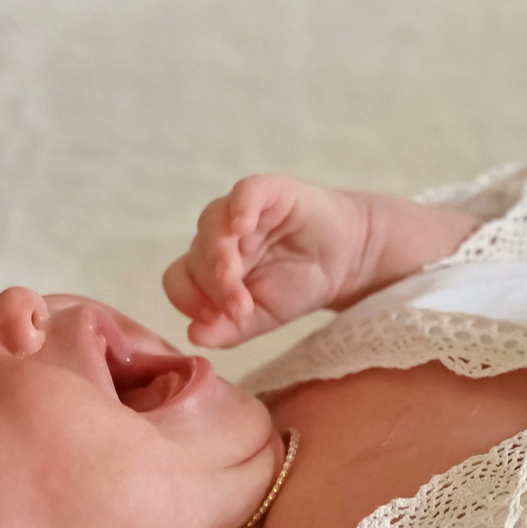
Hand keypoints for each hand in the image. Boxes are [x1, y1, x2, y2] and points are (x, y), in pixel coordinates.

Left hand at [164, 175, 370, 346]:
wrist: (346, 260)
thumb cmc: (299, 285)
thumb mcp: (265, 317)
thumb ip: (230, 329)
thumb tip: (195, 336)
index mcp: (209, 268)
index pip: (180, 281)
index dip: (188, 300)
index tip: (210, 320)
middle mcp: (217, 238)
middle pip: (196, 256)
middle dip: (213, 285)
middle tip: (239, 308)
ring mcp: (240, 212)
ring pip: (212, 225)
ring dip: (220, 254)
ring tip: (235, 276)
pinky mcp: (268, 191)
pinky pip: (245, 192)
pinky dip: (240, 206)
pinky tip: (242, 225)